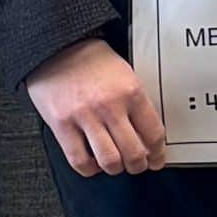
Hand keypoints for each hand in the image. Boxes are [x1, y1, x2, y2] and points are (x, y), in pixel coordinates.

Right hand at [26, 38, 167, 177]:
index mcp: (132, 92)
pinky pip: (79, 159)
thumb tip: (145, 133)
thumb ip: (135, 103)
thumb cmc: (93, 61)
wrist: (58, 47)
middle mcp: (111, 106)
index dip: (158, 153)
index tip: (156, 159)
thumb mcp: (126, 75)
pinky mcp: (62, 125)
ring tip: (115, 165)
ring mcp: (85, 117)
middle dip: (138, 165)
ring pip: (109, 160)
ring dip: (115, 169)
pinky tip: (92, 163)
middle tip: (137, 166)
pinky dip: (89, 168)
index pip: (153, 132)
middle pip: (133, 152)